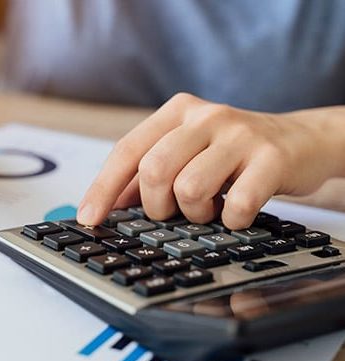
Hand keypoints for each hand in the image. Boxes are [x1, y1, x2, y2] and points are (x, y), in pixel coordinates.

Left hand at [78, 93, 339, 228]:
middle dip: (156, 205)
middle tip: (172, 212)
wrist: (298, 142)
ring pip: (190, 188)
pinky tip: (236, 212)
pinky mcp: (270, 158)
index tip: (89, 219)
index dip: (103, 188)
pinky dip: (231, 220)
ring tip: (209, 208)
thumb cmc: (231, 154)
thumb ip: (148, 174)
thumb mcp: (186, 153)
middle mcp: (204, 116)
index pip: (127, 151)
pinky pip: (237, 205)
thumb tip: (108, 206)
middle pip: (154, 170)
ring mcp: (239, 135)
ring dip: (195, 214)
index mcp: (176, 112)